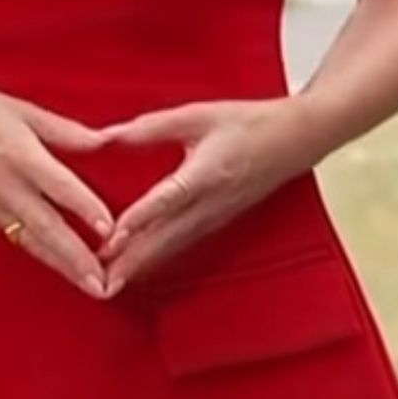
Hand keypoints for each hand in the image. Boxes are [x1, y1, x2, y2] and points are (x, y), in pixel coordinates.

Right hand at [0, 65, 114, 299]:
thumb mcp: (18, 108)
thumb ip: (62, 130)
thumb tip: (103, 139)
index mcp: (17, 151)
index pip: (56, 184)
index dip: (84, 206)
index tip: (110, 228)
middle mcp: (5, 184)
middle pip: (47, 226)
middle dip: (77, 258)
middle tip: (104, 285)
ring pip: (33, 240)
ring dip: (63, 265)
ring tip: (91, 287)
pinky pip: (17, 237)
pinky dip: (41, 254)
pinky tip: (61, 267)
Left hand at [97, 96, 321, 294]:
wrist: (296, 139)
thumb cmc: (249, 123)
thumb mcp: (198, 115)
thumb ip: (152, 127)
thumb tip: (110, 134)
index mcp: (206, 173)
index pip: (168, 199)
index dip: (140, 218)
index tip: (114, 236)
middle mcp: (211, 203)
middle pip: (166, 237)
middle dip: (133, 261)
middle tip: (101, 283)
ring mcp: (216, 217)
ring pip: (173, 246)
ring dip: (143, 265)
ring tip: (112, 282)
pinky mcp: (218, 221)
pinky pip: (183, 244)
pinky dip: (159, 257)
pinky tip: (141, 266)